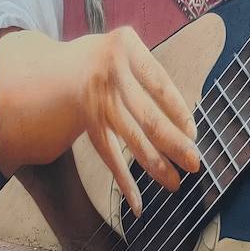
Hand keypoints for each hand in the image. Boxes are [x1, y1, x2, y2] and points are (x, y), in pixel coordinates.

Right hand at [77, 26, 199, 215]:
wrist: (54, 68)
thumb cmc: (107, 60)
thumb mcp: (125, 48)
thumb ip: (151, 73)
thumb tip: (186, 124)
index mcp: (125, 47)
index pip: (159, 83)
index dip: (178, 110)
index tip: (194, 134)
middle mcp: (108, 74)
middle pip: (146, 116)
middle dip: (173, 143)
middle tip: (195, 164)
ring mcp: (95, 100)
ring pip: (129, 138)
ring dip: (154, 164)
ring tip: (174, 183)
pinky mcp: (87, 123)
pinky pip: (108, 155)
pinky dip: (123, 180)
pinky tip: (138, 202)